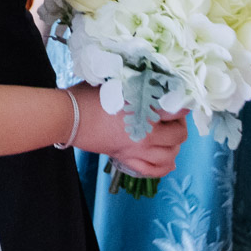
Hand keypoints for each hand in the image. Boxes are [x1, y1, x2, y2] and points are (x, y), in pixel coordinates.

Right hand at [69, 85, 187, 178]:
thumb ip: (137, 84)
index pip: (177, 111)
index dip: (183, 105)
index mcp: (144, 113)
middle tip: (172, 118)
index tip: (181, 100)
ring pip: (169, 156)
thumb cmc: (88, 96)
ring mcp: (136, 151)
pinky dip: (163, 167)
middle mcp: (145, 135)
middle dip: (179, 126)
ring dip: (173, 147)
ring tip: (169, 138)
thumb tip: (152, 80)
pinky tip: (166, 160)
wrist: (67, 117)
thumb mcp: (116, 83)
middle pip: (178, 136)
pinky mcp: (126, 160)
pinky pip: (153, 171)